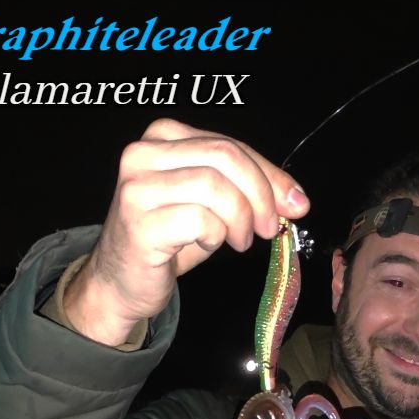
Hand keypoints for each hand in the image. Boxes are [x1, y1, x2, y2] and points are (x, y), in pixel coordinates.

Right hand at [63, 119, 309, 344]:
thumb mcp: (212, 205)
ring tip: (239, 241)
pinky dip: (216, 235)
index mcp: (163, 137)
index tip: (296, 203)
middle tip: (270, 228)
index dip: (270, 174)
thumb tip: (295, 200)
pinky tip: (210, 245)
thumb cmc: (169, 239)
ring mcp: (137, 187)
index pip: (230, 145)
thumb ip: (246, 190)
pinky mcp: (139, 222)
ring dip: (240, 219)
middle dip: (261, 195)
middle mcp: (143, 153)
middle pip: (225, 157)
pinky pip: (200, 220)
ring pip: (215, 187)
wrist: (122, 281)